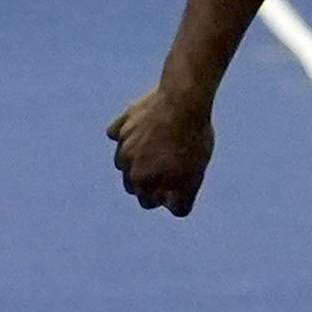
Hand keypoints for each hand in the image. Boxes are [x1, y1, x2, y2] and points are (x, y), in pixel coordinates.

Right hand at [107, 85, 215, 216]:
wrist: (182, 101)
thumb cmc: (190, 142)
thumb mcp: (193, 178)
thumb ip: (181, 201)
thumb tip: (173, 209)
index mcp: (138, 180)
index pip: (147, 202)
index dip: (164, 195)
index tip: (177, 183)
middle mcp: (124, 164)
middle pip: (132, 182)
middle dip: (148, 178)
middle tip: (170, 165)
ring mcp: (121, 142)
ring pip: (125, 159)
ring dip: (138, 158)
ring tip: (161, 147)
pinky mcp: (122, 121)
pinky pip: (118, 133)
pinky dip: (128, 135)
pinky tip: (145, 130)